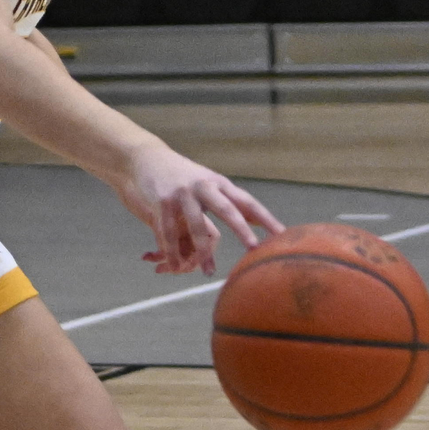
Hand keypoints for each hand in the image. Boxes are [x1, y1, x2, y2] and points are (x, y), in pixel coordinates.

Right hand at [117, 144, 286, 275]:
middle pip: (227, 209)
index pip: (247, 201)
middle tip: (254, 247)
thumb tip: (261, 221)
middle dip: (241, 229)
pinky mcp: (162, 202)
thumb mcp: (210, 183)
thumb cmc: (184, 175)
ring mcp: (182, 194)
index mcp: (219, 183)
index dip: (265, 218)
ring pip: (196, 226)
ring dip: (202, 251)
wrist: (146, 158)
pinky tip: (176, 265)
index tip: (282, 234)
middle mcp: (203, 186)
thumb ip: (232, 201)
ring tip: (209, 271)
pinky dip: (172, 251)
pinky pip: (169, 231)